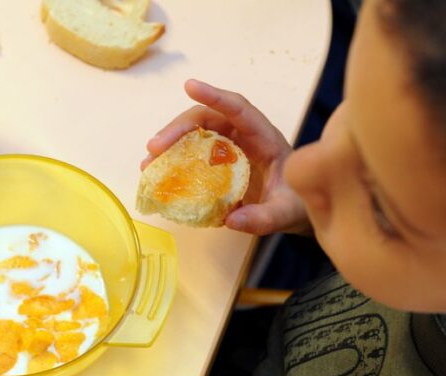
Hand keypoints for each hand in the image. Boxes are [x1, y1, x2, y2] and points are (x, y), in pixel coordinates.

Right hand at [142, 79, 310, 234]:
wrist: (298, 211)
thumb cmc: (298, 204)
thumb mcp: (286, 213)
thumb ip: (264, 218)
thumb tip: (231, 220)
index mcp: (265, 138)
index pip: (239, 109)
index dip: (215, 96)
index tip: (189, 86)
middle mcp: (244, 137)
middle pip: (207, 120)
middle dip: (178, 129)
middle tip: (153, 148)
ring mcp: (230, 148)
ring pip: (195, 135)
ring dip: (170, 145)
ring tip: (148, 164)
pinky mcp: (219, 163)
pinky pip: (193, 154)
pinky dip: (174, 161)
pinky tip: (159, 175)